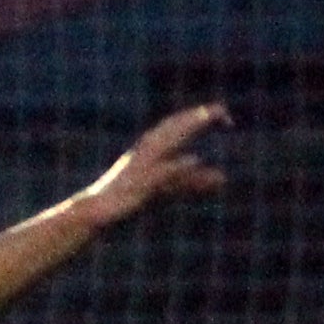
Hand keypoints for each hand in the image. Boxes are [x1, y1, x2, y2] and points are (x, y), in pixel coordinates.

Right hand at [75, 103, 231, 223]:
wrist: (98, 210)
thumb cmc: (133, 197)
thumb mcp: (169, 188)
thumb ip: (195, 181)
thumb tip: (223, 178)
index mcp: (152, 147)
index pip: (178, 125)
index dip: (201, 117)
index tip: (225, 117)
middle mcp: (146, 150)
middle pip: (173, 126)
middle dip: (196, 117)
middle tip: (222, 112)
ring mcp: (140, 165)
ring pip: (165, 141)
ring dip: (185, 128)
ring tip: (207, 117)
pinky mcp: (138, 184)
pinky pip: (159, 173)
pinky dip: (176, 166)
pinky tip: (193, 159)